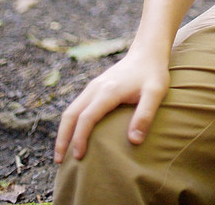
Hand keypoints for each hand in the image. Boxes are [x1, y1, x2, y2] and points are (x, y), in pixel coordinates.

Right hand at [53, 48, 169, 163]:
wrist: (147, 52)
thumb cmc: (153, 74)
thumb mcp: (155, 93)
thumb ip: (145, 115)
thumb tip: (134, 141)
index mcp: (108, 91)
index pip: (87, 117)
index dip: (80, 138)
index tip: (78, 157)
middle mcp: (96, 88)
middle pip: (71, 114)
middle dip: (62, 138)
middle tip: (59, 161)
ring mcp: (93, 86)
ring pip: (71, 110)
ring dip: (64, 131)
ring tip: (62, 154)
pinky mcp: (95, 87)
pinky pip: (76, 106)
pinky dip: (71, 123)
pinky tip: (74, 135)